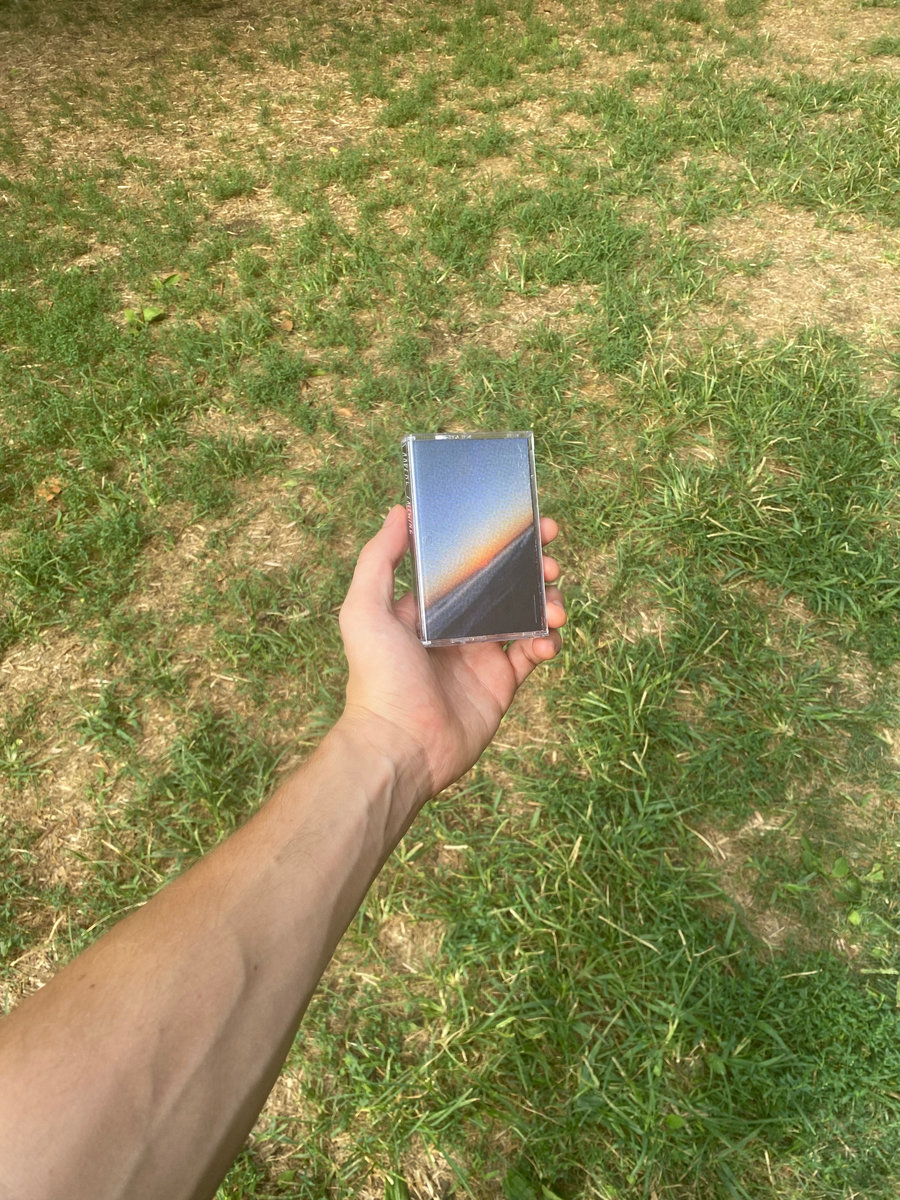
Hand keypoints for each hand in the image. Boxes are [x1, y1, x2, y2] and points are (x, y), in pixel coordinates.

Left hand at [337, 505, 564, 816]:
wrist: (401, 746)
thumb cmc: (377, 678)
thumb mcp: (364, 610)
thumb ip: (379, 559)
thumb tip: (399, 511)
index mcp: (428, 606)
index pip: (467, 563)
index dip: (495, 542)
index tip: (525, 524)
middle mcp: (457, 626)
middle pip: (504, 585)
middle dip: (532, 567)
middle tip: (551, 559)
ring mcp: (481, 654)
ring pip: (526, 615)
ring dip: (548, 602)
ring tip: (556, 605)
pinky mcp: (501, 684)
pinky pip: (533, 653)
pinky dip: (548, 641)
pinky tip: (547, 640)